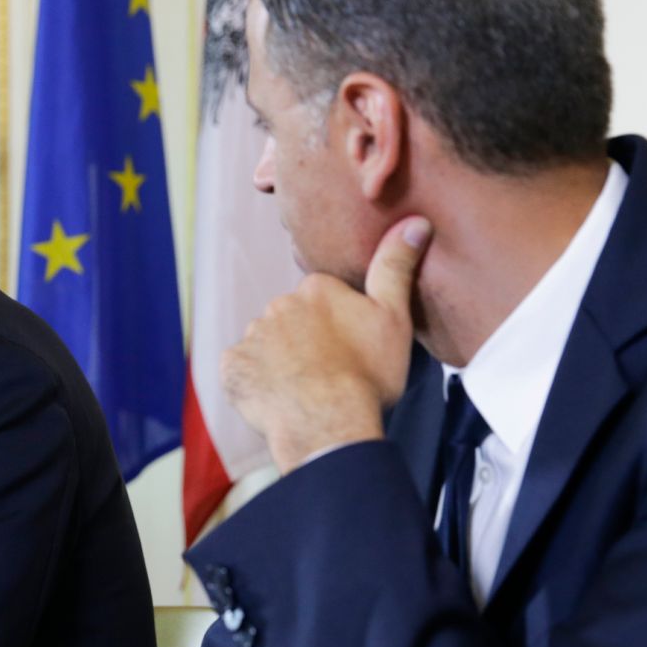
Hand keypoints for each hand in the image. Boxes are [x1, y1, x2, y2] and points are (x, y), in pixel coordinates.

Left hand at [221, 216, 431, 470]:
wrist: (328, 423)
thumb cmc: (368, 374)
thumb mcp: (394, 317)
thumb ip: (396, 267)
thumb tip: (414, 222)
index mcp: (316, 288)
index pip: (324, 299)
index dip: (338, 325)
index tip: (351, 349)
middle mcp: (278, 304)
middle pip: (292, 320)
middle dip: (305, 341)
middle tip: (329, 372)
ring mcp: (252, 336)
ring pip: (267, 345)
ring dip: (280, 361)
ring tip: (304, 390)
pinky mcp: (233, 366)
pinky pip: (242, 369)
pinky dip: (255, 382)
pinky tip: (277, 398)